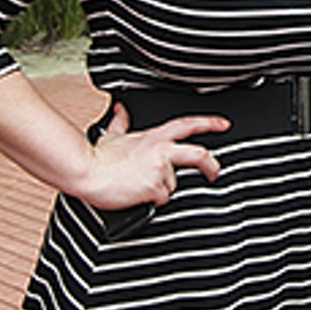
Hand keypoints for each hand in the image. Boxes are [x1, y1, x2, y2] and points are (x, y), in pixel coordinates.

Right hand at [82, 103, 227, 211]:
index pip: (188, 125)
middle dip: (212, 165)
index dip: (209, 123)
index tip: (223, 124)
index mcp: (155, 137)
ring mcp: (160, 169)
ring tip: (140, 185)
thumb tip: (121, 110)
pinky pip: (162, 198)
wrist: (87, 173)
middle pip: (199, 155)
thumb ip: (121, 122)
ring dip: (160, 189)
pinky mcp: (155, 187)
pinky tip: (138, 194)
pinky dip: (152, 200)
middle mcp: (162, 151)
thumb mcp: (113, 136)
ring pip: (173, 184)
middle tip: (214, 173)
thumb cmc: (98, 159)